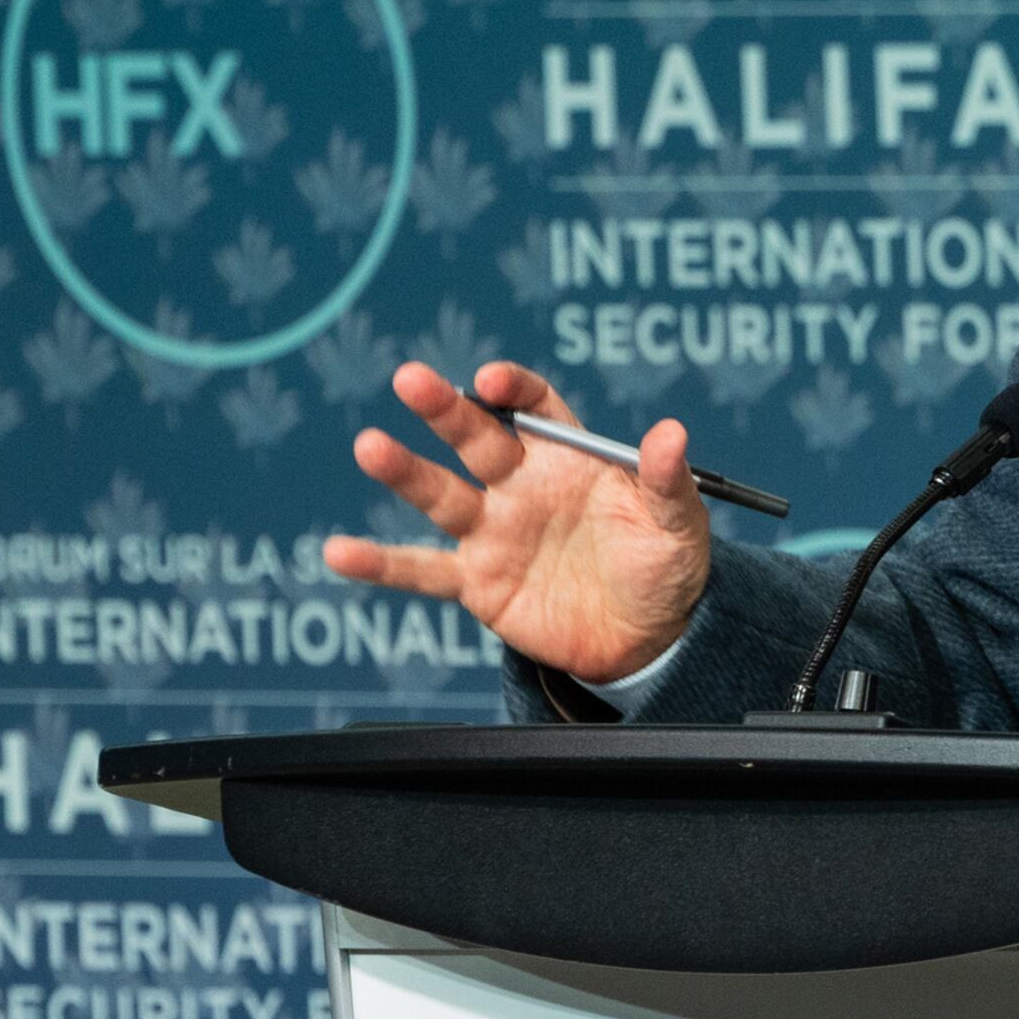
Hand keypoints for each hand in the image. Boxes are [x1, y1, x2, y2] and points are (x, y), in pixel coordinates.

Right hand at [321, 360, 711, 683]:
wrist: (647, 638)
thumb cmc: (663, 566)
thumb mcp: (678, 522)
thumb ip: (667, 479)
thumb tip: (672, 433)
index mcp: (568, 456)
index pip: (533, 408)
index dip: (513, 391)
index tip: (492, 383)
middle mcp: (521, 484)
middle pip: (475, 438)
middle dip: (445, 408)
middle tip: (411, 379)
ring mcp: (494, 531)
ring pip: (441, 495)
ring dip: (405, 472)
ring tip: (370, 447)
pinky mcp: (477, 582)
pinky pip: (423, 571)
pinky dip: (382, 564)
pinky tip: (341, 553)